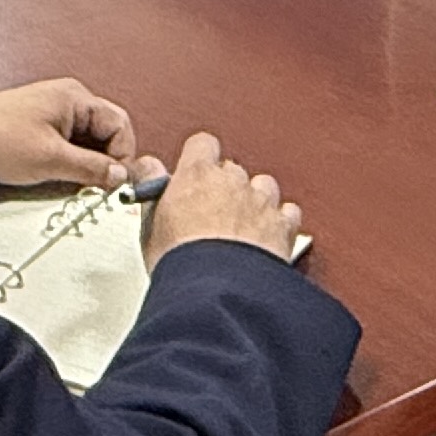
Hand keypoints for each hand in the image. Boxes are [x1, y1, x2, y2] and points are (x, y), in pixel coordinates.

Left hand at [0, 76, 138, 188]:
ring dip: (89, 162)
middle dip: (106, 160)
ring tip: (76, 180)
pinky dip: (74, 161)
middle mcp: (69, 100)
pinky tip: (63, 174)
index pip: (119, 124)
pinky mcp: (45, 127)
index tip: (115, 180)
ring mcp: (57, 113)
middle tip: (99, 184)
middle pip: (107, 132)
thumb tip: (119, 176)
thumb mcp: (51, 159)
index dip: (122, 155)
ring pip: (90, 141)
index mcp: (75, 97)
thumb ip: (91, 168)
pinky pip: (73, 144)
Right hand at [146, 131, 303, 263]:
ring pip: (263, 187)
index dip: (198, 158)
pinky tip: (267, 237)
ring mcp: (260, 202)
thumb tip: (147, 168)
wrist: (216, 290)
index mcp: (197, 175)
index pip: (202, 145)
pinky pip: (288, 213)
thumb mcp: (151, 224)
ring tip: (239, 228)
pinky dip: (279, 222)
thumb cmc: (182, 261)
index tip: (192, 174)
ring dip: (254, 201)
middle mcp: (232, 182)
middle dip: (224, 188)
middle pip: (232, 170)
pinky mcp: (283, 226)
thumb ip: (154, 189)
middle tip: (210, 214)